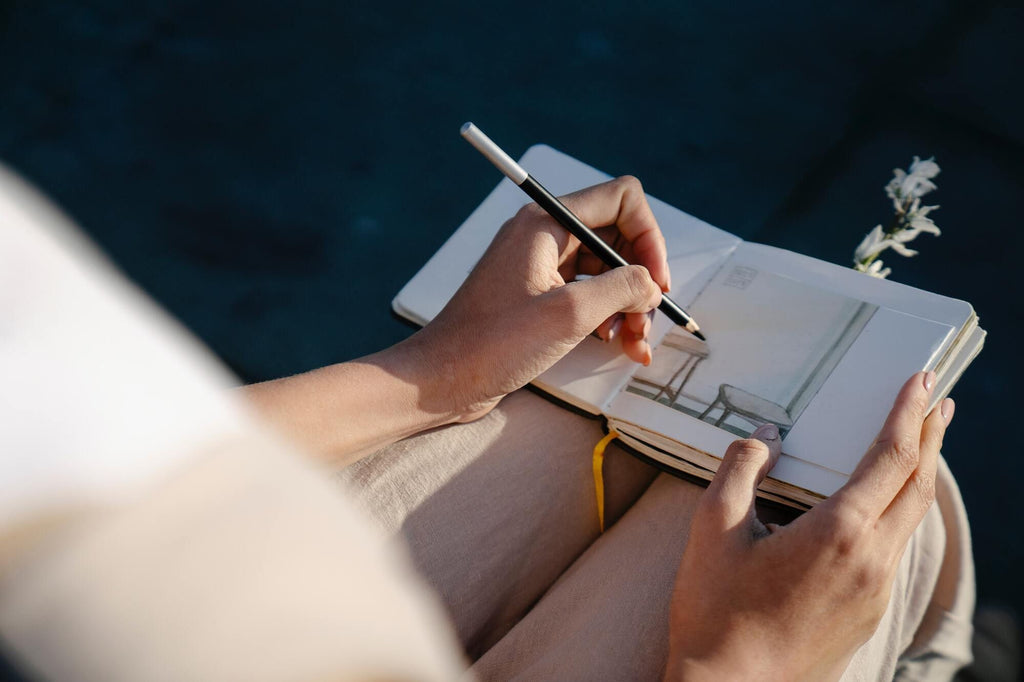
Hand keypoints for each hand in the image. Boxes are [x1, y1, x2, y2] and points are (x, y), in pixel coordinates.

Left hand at [409, 175, 670, 421]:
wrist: (441, 380)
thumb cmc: (492, 344)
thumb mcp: (568, 314)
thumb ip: (621, 289)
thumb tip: (650, 284)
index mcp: (545, 224)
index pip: (621, 200)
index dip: (649, 237)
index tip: (655, 281)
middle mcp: (543, 237)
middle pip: (616, 238)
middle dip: (640, 279)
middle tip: (648, 322)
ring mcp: (539, 267)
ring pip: (605, 270)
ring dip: (628, 304)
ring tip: (634, 344)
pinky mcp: (536, 297)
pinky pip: (586, 294)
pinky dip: (608, 317)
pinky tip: (617, 345)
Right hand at [665, 372, 954, 680]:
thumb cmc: (715, 612)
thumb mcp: (711, 529)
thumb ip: (740, 469)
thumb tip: (764, 437)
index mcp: (838, 533)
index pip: (890, 457)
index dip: (908, 413)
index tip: (921, 380)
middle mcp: (871, 561)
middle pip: (918, 486)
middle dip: (932, 437)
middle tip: (938, 401)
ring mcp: (874, 591)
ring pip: (910, 519)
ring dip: (918, 474)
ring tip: (918, 444)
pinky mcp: (867, 613)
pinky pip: (893, 548)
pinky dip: (898, 511)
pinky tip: (880, 506)